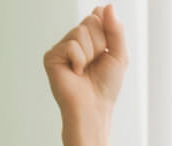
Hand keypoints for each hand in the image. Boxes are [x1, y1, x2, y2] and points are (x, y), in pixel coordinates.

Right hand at [43, 4, 128, 122]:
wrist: (94, 109)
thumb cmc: (106, 87)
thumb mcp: (119, 55)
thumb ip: (116, 29)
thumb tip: (107, 5)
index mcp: (91, 38)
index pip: (99, 15)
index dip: (108, 30)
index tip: (108, 51)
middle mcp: (75, 40)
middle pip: (91, 20)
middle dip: (100, 43)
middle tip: (96, 64)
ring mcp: (62, 47)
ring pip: (81, 31)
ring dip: (90, 54)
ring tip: (86, 70)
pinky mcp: (52, 56)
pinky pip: (71, 45)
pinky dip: (79, 60)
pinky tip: (76, 73)